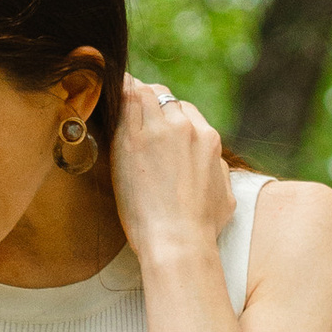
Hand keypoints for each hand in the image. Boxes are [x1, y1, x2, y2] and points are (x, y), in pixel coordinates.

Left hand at [109, 75, 232, 265]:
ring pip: (143, 93)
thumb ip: (218, 170)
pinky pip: (123, 102)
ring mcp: (158, 132)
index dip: (166, 114)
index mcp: (208, 138)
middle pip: (163, 97)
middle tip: (130, 107)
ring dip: (130, 93)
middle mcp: (186, 128)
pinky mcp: (131, 141)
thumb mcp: (225, 194)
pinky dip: (116, 94)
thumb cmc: (201, 228)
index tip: (152, 122)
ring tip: (115, 94)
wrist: (178, 241)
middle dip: (148, 100)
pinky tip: (106, 90)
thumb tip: (214, 163)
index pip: (184, 110)